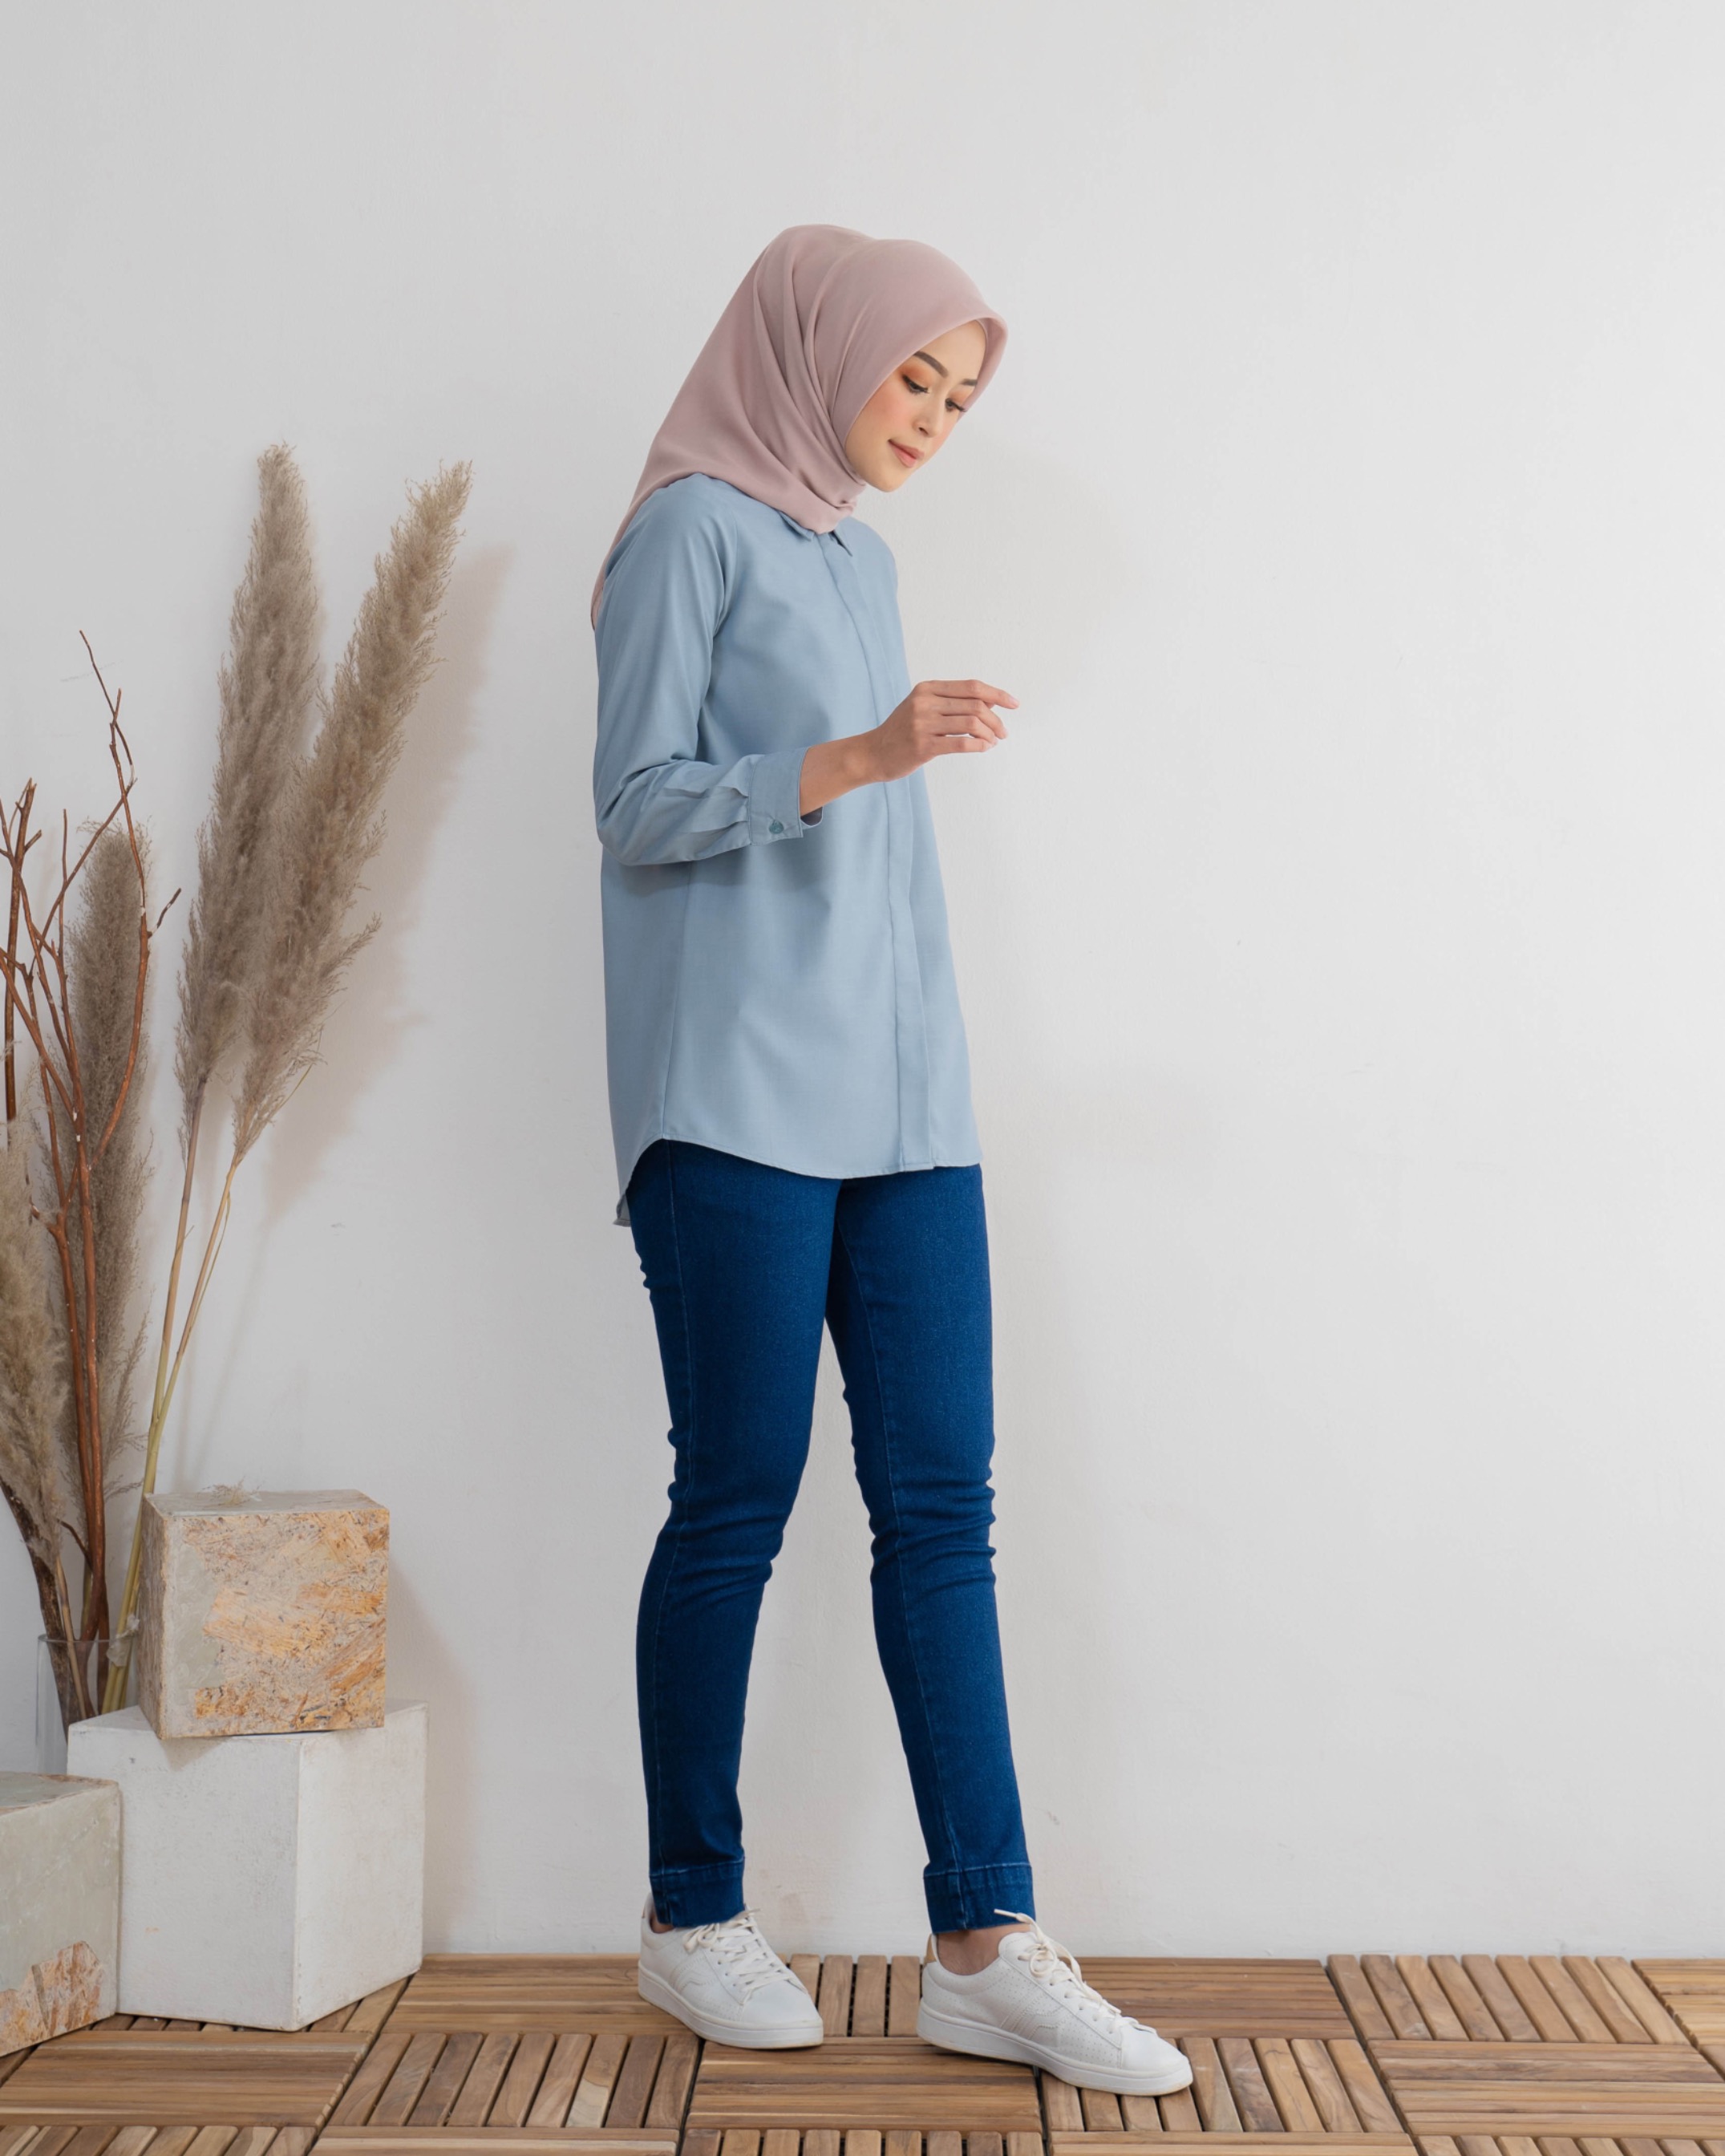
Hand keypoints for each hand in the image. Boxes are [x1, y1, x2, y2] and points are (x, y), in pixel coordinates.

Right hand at [799, 679, 1017, 814]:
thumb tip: (993, 699)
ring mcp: (922, 724)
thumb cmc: (903, 731)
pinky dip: (978, 746)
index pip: (972, 686)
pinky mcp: (923, 746)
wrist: (872, 753)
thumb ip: (953, 702)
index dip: (997, 694)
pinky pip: (961, 744)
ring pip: (971, 724)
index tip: (1014, 704)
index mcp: (927, 689)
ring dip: (990, 734)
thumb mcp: (924, 707)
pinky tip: (983, 748)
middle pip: (975, 705)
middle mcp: (924, 702)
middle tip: (1003, 732)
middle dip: (996, 719)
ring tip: (994, 741)